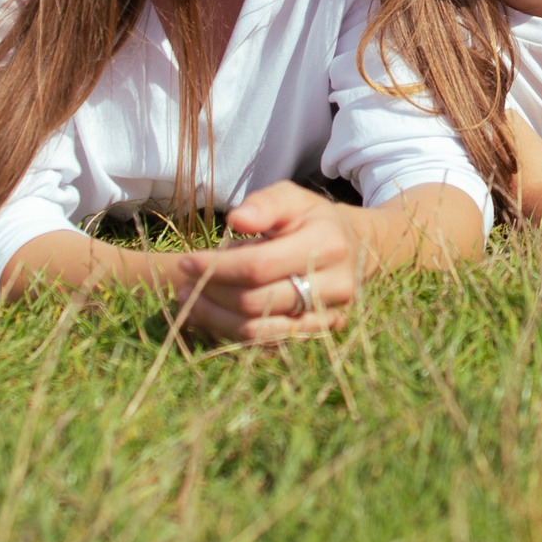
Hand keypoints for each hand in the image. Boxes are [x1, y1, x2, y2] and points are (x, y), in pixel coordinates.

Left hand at [169, 182, 363, 344]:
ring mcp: (330, 315)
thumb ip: (264, 204)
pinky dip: (234, 332)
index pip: (258, 266)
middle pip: (255, 302)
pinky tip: (214, 315)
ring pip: (259, 332)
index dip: (216, 267)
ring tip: (190, 302)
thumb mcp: (292, 198)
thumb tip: (235, 220)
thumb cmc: (313, 219)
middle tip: (184, 283)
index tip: (186, 261)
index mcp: (327, 244)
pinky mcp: (320, 334)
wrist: (357, 248)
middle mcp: (335, 285)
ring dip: (216, 319)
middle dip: (211, 294)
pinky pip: (269, 342)